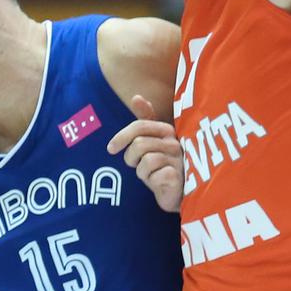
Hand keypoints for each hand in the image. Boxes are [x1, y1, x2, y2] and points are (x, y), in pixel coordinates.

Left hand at [107, 94, 183, 211]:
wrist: (179, 194)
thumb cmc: (163, 167)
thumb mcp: (152, 143)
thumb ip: (145, 120)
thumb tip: (136, 96)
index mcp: (167, 131)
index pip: (140, 125)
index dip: (122, 136)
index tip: (111, 149)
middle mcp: (175, 142)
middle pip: (139, 144)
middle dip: (131, 158)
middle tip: (137, 166)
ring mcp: (179, 160)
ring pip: (146, 161)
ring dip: (142, 172)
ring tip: (151, 175)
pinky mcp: (180, 177)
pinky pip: (155, 175)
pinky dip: (152, 181)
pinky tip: (160, 183)